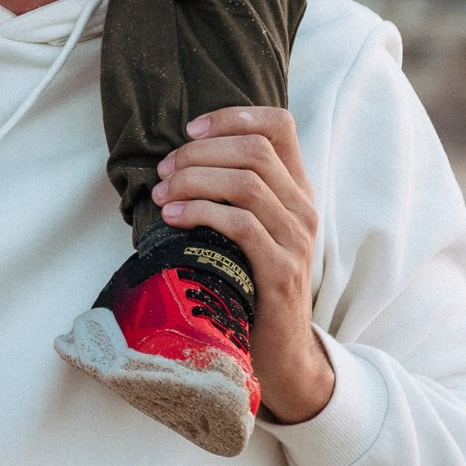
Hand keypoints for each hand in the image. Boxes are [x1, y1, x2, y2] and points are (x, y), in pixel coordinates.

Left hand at [152, 106, 335, 423]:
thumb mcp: (247, 227)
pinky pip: (241, 224)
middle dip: (199, 152)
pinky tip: (173, 217)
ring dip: (193, 181)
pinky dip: (200, 212)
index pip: (278, 125)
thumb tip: (178, 155)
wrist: (281, 349)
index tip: (190, 130)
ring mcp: (297, 239)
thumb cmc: (249, 279)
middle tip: (164, 171)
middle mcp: (303, 208)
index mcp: (296, 189)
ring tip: (161, 195)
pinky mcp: (282, 270)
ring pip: (246, 182)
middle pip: (253, 149)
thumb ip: (231, 191)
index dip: (232, 116)